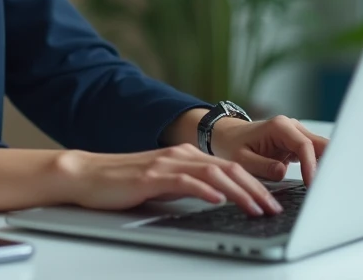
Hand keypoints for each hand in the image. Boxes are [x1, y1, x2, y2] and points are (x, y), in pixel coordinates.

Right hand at [57, 144, 283, 215]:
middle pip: (228, 168)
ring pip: (213, 173)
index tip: (272, 202)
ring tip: (256, 207)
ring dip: (239, 191)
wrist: (87, 175)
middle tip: (274, 208)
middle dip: (256, 189)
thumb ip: (188, 186)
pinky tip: (217, 199)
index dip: (255, 184)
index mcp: (185, 156)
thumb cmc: (123, 183)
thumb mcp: (163, 184)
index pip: (229, 168)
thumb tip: (217, 198)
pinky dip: (204, 189)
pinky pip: (184, 181)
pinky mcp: (151, 176)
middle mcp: (180, 155)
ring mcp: (166, 164)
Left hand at [210, 115, 328, 185]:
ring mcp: (296, 134)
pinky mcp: (297, 144)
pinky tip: (321, 182)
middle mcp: (292, 127)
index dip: (312, 166)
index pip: (304, 145)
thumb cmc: (232, 145)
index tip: (312, 185)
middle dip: (328, 164)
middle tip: (329, 188)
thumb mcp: (242, 159)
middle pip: (320, 144)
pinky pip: (315, 155)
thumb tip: (283, 172)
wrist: (227, 136)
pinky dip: (319, 167)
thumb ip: (263, 166)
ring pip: (322, 149)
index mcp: (279, 127)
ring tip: (328, 188)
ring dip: (326, 166)